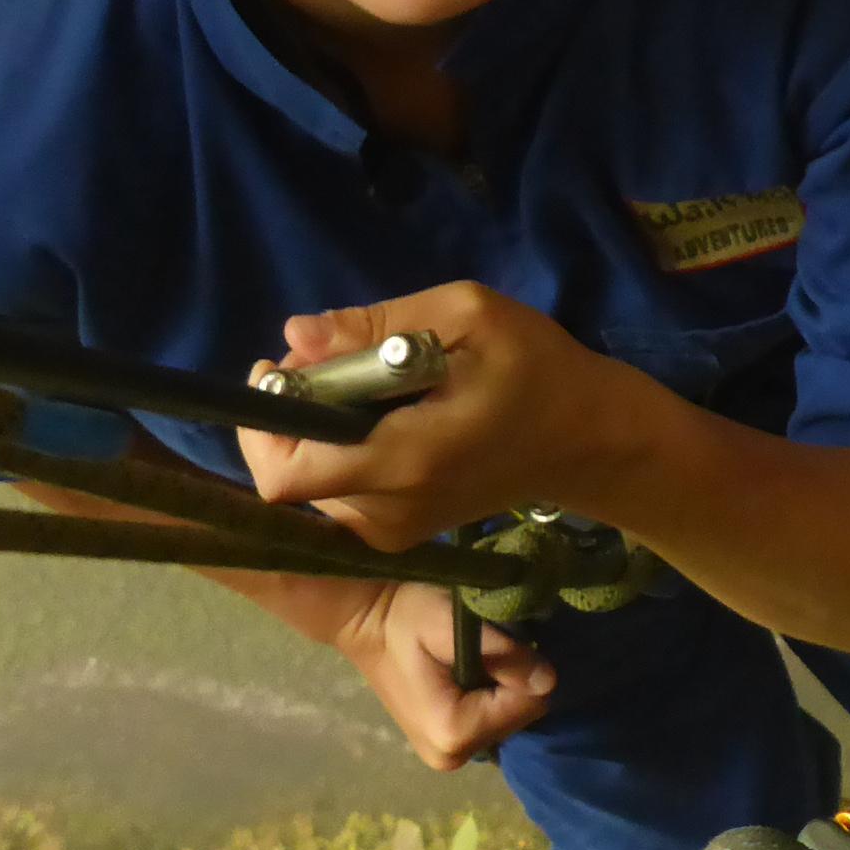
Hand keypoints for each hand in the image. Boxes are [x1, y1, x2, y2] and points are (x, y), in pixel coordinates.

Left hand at [240, 281, 666, 550]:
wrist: (587, 441)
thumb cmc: (536, 368)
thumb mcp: (467, 315)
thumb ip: (376, 325)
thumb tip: (295, 334)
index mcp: (403, 460)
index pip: (285, 475)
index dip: (262, 422)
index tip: (281, 368)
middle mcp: (388, 511)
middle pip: (289, 476)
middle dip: (290, 414)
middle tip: (330, 359)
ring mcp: (393, 531)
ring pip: (311, 483)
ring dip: (317, 429)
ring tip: (367, 381)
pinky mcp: (399, 534)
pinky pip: (338, 493)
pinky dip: (340, 450)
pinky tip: (381, 414)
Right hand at [334, 580, 556, 769]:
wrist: (368, 622)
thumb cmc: (406, 617)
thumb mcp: (452, 623)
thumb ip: (501, 653)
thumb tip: (549, 681)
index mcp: (454, 733)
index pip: (529, 704)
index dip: (521, 668)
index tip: (495, 644)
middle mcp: (452, 756)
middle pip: (521, 716)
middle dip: (512, 680)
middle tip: (479, 650)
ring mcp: (448, 756)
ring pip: (509, 718)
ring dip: (501, 687)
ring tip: (469, 659)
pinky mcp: (447, 746)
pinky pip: (491, 721)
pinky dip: (488, 696)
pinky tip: (465, 674)